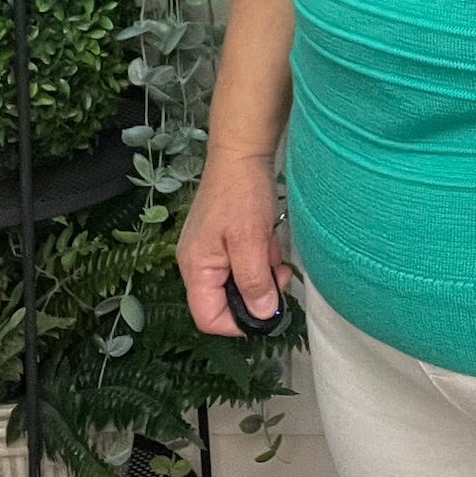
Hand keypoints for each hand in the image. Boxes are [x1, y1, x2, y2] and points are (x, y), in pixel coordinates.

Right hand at [176, 150, 291, 337]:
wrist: (242, 152)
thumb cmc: (241, 193)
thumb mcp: (251, 242)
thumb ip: (254, 281)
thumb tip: (262, 315)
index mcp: (196, 268)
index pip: (208, 318)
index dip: (238, 324)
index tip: (267, 313)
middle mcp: (197, 263)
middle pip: (223, 302)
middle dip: (255, 296)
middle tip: (278, 279)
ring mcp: (210, 250)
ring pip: (237, 282)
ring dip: (261, 276)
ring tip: (276, 256)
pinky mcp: (223, 239)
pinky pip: (242, 263)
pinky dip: (259, 259)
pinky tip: (270, 243)